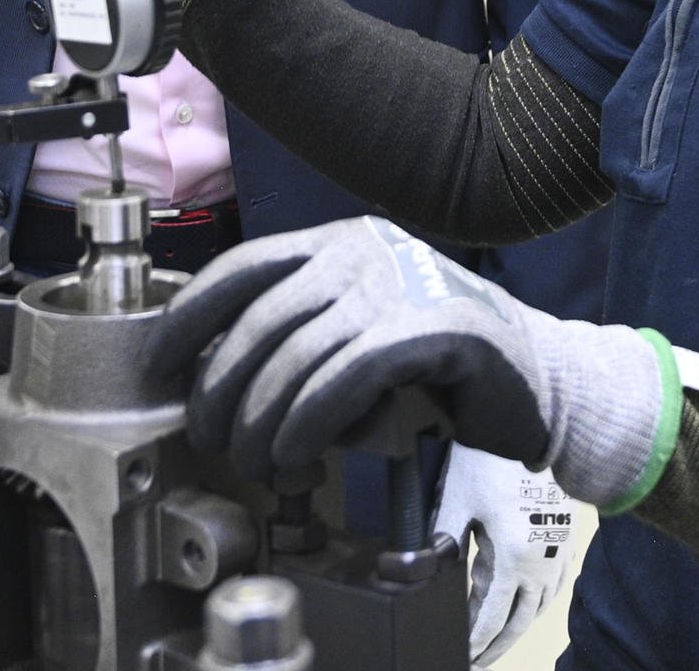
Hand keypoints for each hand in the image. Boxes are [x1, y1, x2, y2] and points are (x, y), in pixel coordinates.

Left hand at [150, 217, 669, 506]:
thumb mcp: (360, 328)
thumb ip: (303, 333)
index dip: (189, 315)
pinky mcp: (429, 327)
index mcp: (339, 239)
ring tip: (254, 460)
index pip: (242, 265)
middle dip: (220, 386)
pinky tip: (297, 454)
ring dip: (260, 420)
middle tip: (211, 438)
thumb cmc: (439, 365)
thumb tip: (216, 377)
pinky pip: (342, 378)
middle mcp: (362, 249)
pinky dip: (307, 424)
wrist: (539, 378)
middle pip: (258, 316)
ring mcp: (397, 282)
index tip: (159, 363)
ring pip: (295, 353)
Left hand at [435, 444, 573, 664]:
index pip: (491, 617)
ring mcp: (557, 550)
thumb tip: (428, 566)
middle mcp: (541, 562)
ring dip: (518, 627)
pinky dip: (540, 603)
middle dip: (496, 646)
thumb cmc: (492, 457)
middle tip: (477, 661)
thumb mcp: (457, 496)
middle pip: (519, 622)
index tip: (464, 657)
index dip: (475, 642)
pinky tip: (529, 604)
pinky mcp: (565, 535)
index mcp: (513, 557)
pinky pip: (556, 584)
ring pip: (540, 606)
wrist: (531, 422)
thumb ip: (444, 536)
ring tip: (498, 640)